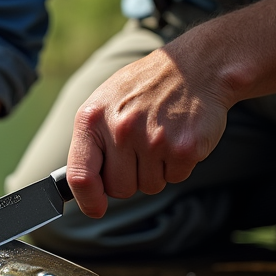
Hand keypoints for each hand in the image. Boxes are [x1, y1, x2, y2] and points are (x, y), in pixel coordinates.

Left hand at [67, 45, 231, 217]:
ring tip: (159, 138)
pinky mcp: (185, 148)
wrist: (195, 66)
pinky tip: (177, 138)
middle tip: (139, 150)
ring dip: (155, 171)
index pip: (80, 176)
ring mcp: (154, 140)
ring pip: (149, 186)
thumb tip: (83, 187)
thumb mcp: (104, 103)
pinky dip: (178, 165)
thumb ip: (90, 143)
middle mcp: (121, 130)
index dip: (87, 200)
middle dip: (129, 178)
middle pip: (119, 189)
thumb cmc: (144, 88)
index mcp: (92, 119)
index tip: (95, 208)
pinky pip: (176, 178)